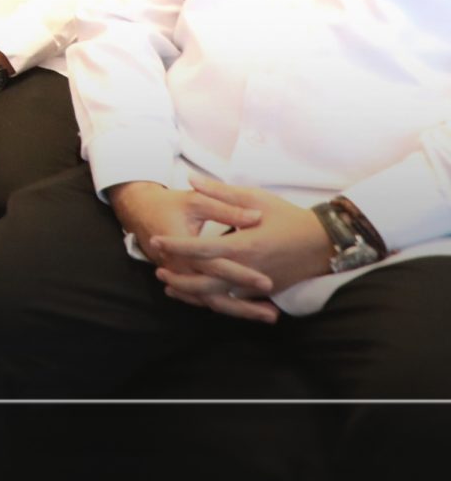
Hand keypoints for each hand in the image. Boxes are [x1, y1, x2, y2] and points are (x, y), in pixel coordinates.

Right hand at [110, 180, 273, 318]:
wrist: (139, 210)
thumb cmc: (169, 203)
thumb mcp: (196, 200)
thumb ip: (226, 208)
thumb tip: (256, 216)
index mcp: (185, 248)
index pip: (216, 266)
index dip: (241, 275)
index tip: (267, 283)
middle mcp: (180, 268)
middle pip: (213, 295)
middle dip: (243, 306)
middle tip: (272, 313)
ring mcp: (179, 276)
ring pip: (208, 302)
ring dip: (238, 311)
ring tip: (267, 316)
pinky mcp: (181, 279)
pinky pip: (201, 299)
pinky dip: (222, 307)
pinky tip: (244, 311)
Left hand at [144, 178, 331, 318]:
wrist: (325, 242)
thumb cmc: (289, 217)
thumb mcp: (256, 197)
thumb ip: (222, 192)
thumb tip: (191, 179)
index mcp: (246, 245)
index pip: (203, 249)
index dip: (177, 246)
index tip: (156, 240)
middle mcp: (251, 269)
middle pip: (207, 283)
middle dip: (180, 278)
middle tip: (158, 269)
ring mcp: (260, 284)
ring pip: (220, 298)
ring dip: (193, 294)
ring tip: (170, 287)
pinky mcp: (267, 291)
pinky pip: (236, 301)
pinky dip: (214, 301)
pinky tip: (197, 296)